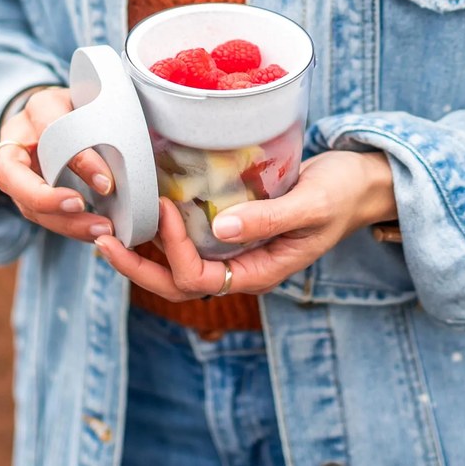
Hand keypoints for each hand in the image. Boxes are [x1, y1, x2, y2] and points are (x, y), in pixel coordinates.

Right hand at [0, 86, 115, 242]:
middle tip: (88, 215)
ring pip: (28, 205)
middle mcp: (16, 141)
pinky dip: (68, 227)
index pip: (51, 132)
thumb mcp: (94, 106)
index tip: (106, 183)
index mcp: (38, 108)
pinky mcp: (22, 195)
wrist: (60, 114)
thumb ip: (102, 126)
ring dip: (65, 223)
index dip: (77, 159)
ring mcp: (13, 173)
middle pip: (17, 178)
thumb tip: (122, 165)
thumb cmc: (83, 108)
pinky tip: (92, 233)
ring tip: (100, 231)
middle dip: (50, 201)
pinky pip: (40, 216)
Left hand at [94, 150, 395, 299]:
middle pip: (178, 283)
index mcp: (261, 271)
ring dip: (142, 252)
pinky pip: (192, 239)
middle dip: (137, 267)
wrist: (362, 182)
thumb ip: (268, 219)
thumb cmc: (341, 193)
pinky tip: (145, 208)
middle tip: (103, 239)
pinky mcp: (235, 226)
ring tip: (110, 228)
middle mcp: (243, 266)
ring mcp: (238, 249)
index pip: (201, 277)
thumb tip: (220, 229)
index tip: (166, 206)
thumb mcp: (310, 204)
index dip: (175, 248)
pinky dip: (163, 230)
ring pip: (179, 265)